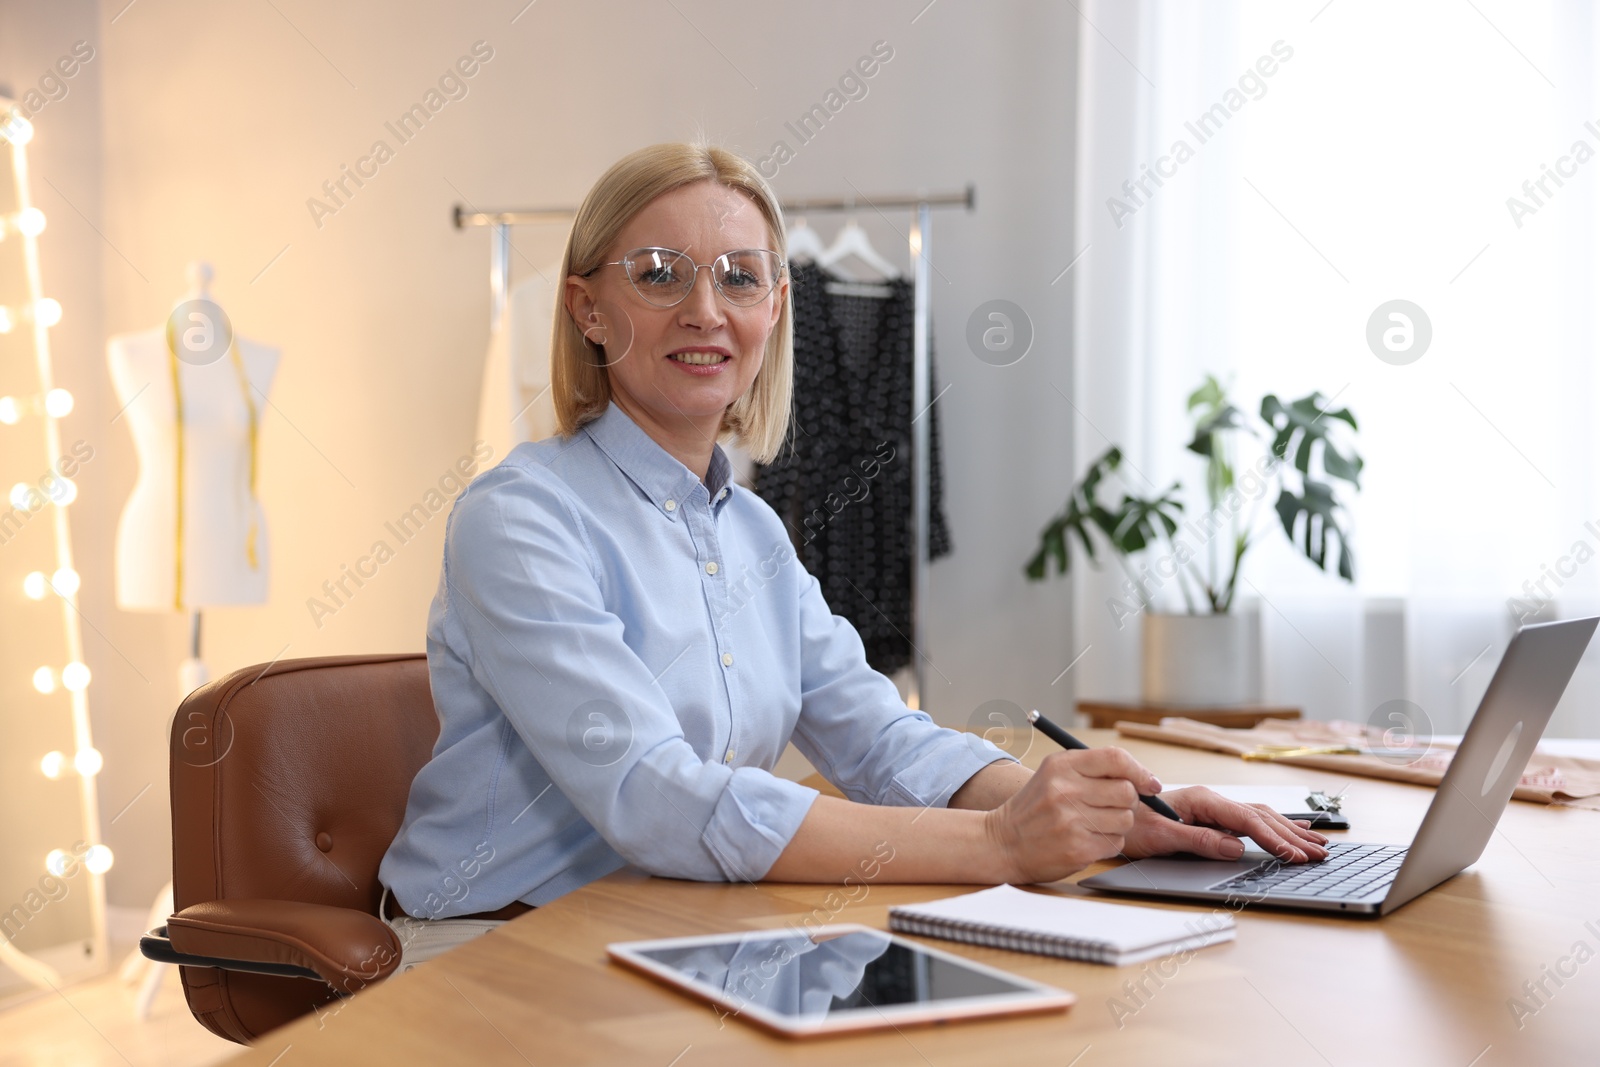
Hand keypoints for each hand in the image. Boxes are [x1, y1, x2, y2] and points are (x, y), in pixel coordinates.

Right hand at [983, 748, 1163, 883]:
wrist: (1003, 841)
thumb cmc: (1036, 807)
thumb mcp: (1055, 774)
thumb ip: (1095, 769)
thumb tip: (1147, 780)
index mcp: (1062, 766)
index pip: (1116, 758)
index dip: (1140, 771)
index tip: (1149, 784)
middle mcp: (1065, 790)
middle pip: (1127, 792)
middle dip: (1128, 801)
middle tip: (1111, 806)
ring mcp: (1071, 821)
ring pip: (1125, 819)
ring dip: (1118, 824)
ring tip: (1094, 824)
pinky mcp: (1078, 849)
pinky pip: (1116, 843)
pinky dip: (1108, 843)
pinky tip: (1087, 839)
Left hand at [1122, 786, 1329, 862]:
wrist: (1111, 811)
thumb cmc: (1132, 825)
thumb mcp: (1161, 837)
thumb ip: (1199, 840)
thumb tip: (1235, 848)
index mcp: (1202, 800)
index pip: (1247, 820)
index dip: (1273, 839)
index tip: (1294, 855)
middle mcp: (1212, 800)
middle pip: (1261, 817)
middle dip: (1293, 836)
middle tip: (1321, 855)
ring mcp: (1214, 807)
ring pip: (1261, 817)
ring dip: (1290, 831)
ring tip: (1319, 845)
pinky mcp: (1213, 816)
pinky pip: (1251, 820)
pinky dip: (1276, 826)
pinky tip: (1294, 829)